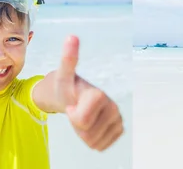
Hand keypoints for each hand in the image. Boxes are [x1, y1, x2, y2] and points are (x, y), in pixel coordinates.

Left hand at [54, 35, 123, 150]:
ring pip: (95, 142)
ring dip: (85, 133)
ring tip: (83, 115)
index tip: (72, 104)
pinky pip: (102, 146)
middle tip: (77, 110)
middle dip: (78, 126)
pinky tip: (92, 124)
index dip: (73, 116)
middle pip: (89, 134)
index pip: (82, 120)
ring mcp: (118, 117)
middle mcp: (112, 104)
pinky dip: (93, 139)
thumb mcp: (63, 75)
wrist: (75, 96)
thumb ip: (68, 58)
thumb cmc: (68, 87)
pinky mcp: (119, 127)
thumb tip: (72, 36)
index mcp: (99, 93)